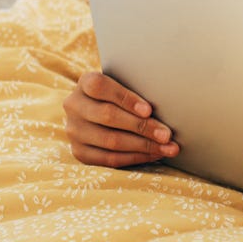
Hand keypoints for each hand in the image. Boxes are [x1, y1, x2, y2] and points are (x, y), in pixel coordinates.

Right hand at [63, 71, 178, 166]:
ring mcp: (74, 131)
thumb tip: (168, 103)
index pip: (100, 87)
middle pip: (108, 116)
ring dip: (143, 146)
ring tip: (168, 148)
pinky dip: (135, 157)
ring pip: (110, 140)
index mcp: (85, 82)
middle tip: (167, 135)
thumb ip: (138, 88)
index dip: (125, 98)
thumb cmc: (124, 94)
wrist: (102, 109)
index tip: (149, 110)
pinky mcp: (80, 152)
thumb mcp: (127, 84)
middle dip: (142, 127)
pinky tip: (154, 154)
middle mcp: (74, 106)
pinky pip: (109, 159)